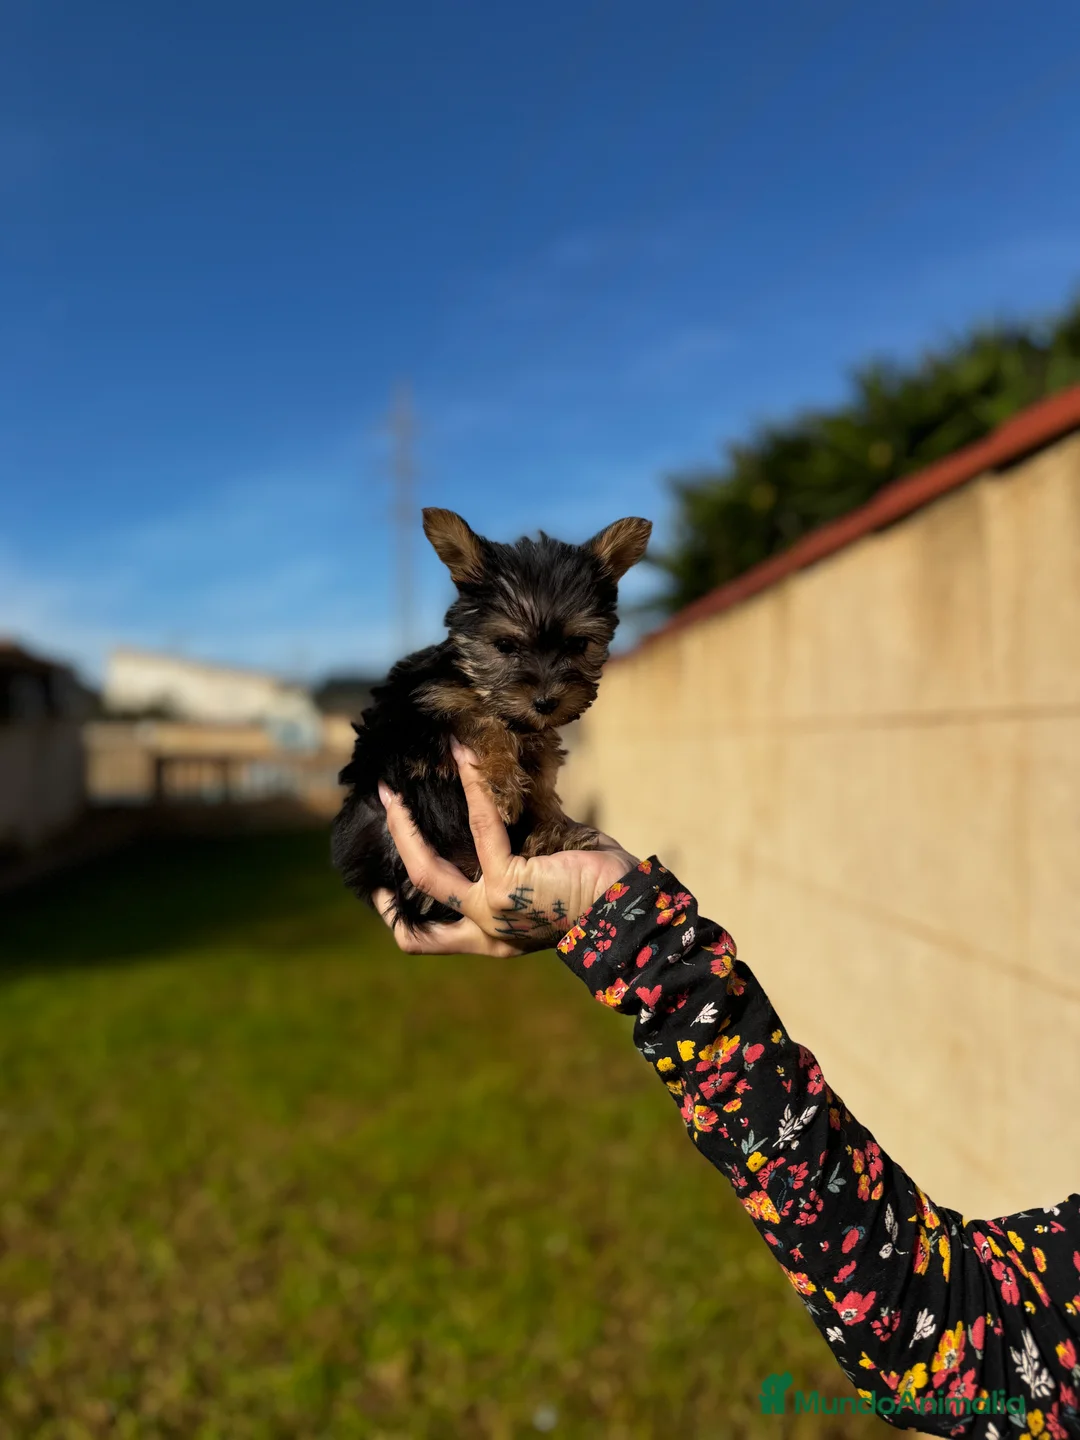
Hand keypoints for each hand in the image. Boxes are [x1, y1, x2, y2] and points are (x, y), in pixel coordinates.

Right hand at [372, 737, 638, 955]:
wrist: (632, 908)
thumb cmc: (599, 887)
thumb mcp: (543, 873)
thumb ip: (513, 846)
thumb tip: (495, 790)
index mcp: (494, 937)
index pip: (426, 939)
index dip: (396, 917)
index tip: (379, 885)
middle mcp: (486, 932)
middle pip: (415, 902)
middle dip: (395, 847)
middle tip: (385, 801)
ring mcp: (491, 911)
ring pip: (426, 870)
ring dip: (406, 823)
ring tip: (396, 785)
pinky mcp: (505, 886)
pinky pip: (482, 826)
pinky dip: (473, 786)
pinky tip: (467, 756)